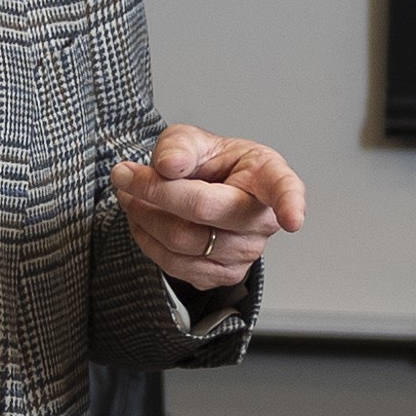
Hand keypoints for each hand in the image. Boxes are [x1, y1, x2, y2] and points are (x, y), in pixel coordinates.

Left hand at [112, 125, 304, 302]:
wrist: (202, 192)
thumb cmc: (208, 164)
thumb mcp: (191, 139)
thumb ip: (179, 145)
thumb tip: (168, 167)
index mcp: (266, 175)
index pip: (284, 188)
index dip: (290, 203)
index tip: (292, 219)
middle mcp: (263, 218)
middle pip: (205, 211)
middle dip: (155, 192)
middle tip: (124, 175)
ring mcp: (246, 252)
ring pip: (184, 241)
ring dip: (144, 217)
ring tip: (128, 194)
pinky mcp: (223, 275)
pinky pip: (176, 266)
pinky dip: (148, 241)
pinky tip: (143, 219)